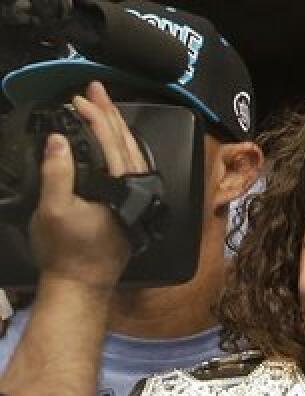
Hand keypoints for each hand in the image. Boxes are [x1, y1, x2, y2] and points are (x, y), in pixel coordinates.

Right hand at [29, 82, 149, 290]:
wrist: (82, 285)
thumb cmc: (66, 250)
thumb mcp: (54, 210)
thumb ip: (58, 172)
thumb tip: (60, 138)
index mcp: (121, 190)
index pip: (111, 143)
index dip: (96, 117)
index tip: (78, 99)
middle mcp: (137, 193)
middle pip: (127, 144)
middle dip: (111, 114)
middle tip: (96, 88)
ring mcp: (137, 201)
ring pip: (132, 156)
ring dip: (117, 129)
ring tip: (103, 106)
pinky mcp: (132, 208)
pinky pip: (131, 169)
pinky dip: (121, 150)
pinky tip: (113, 142)